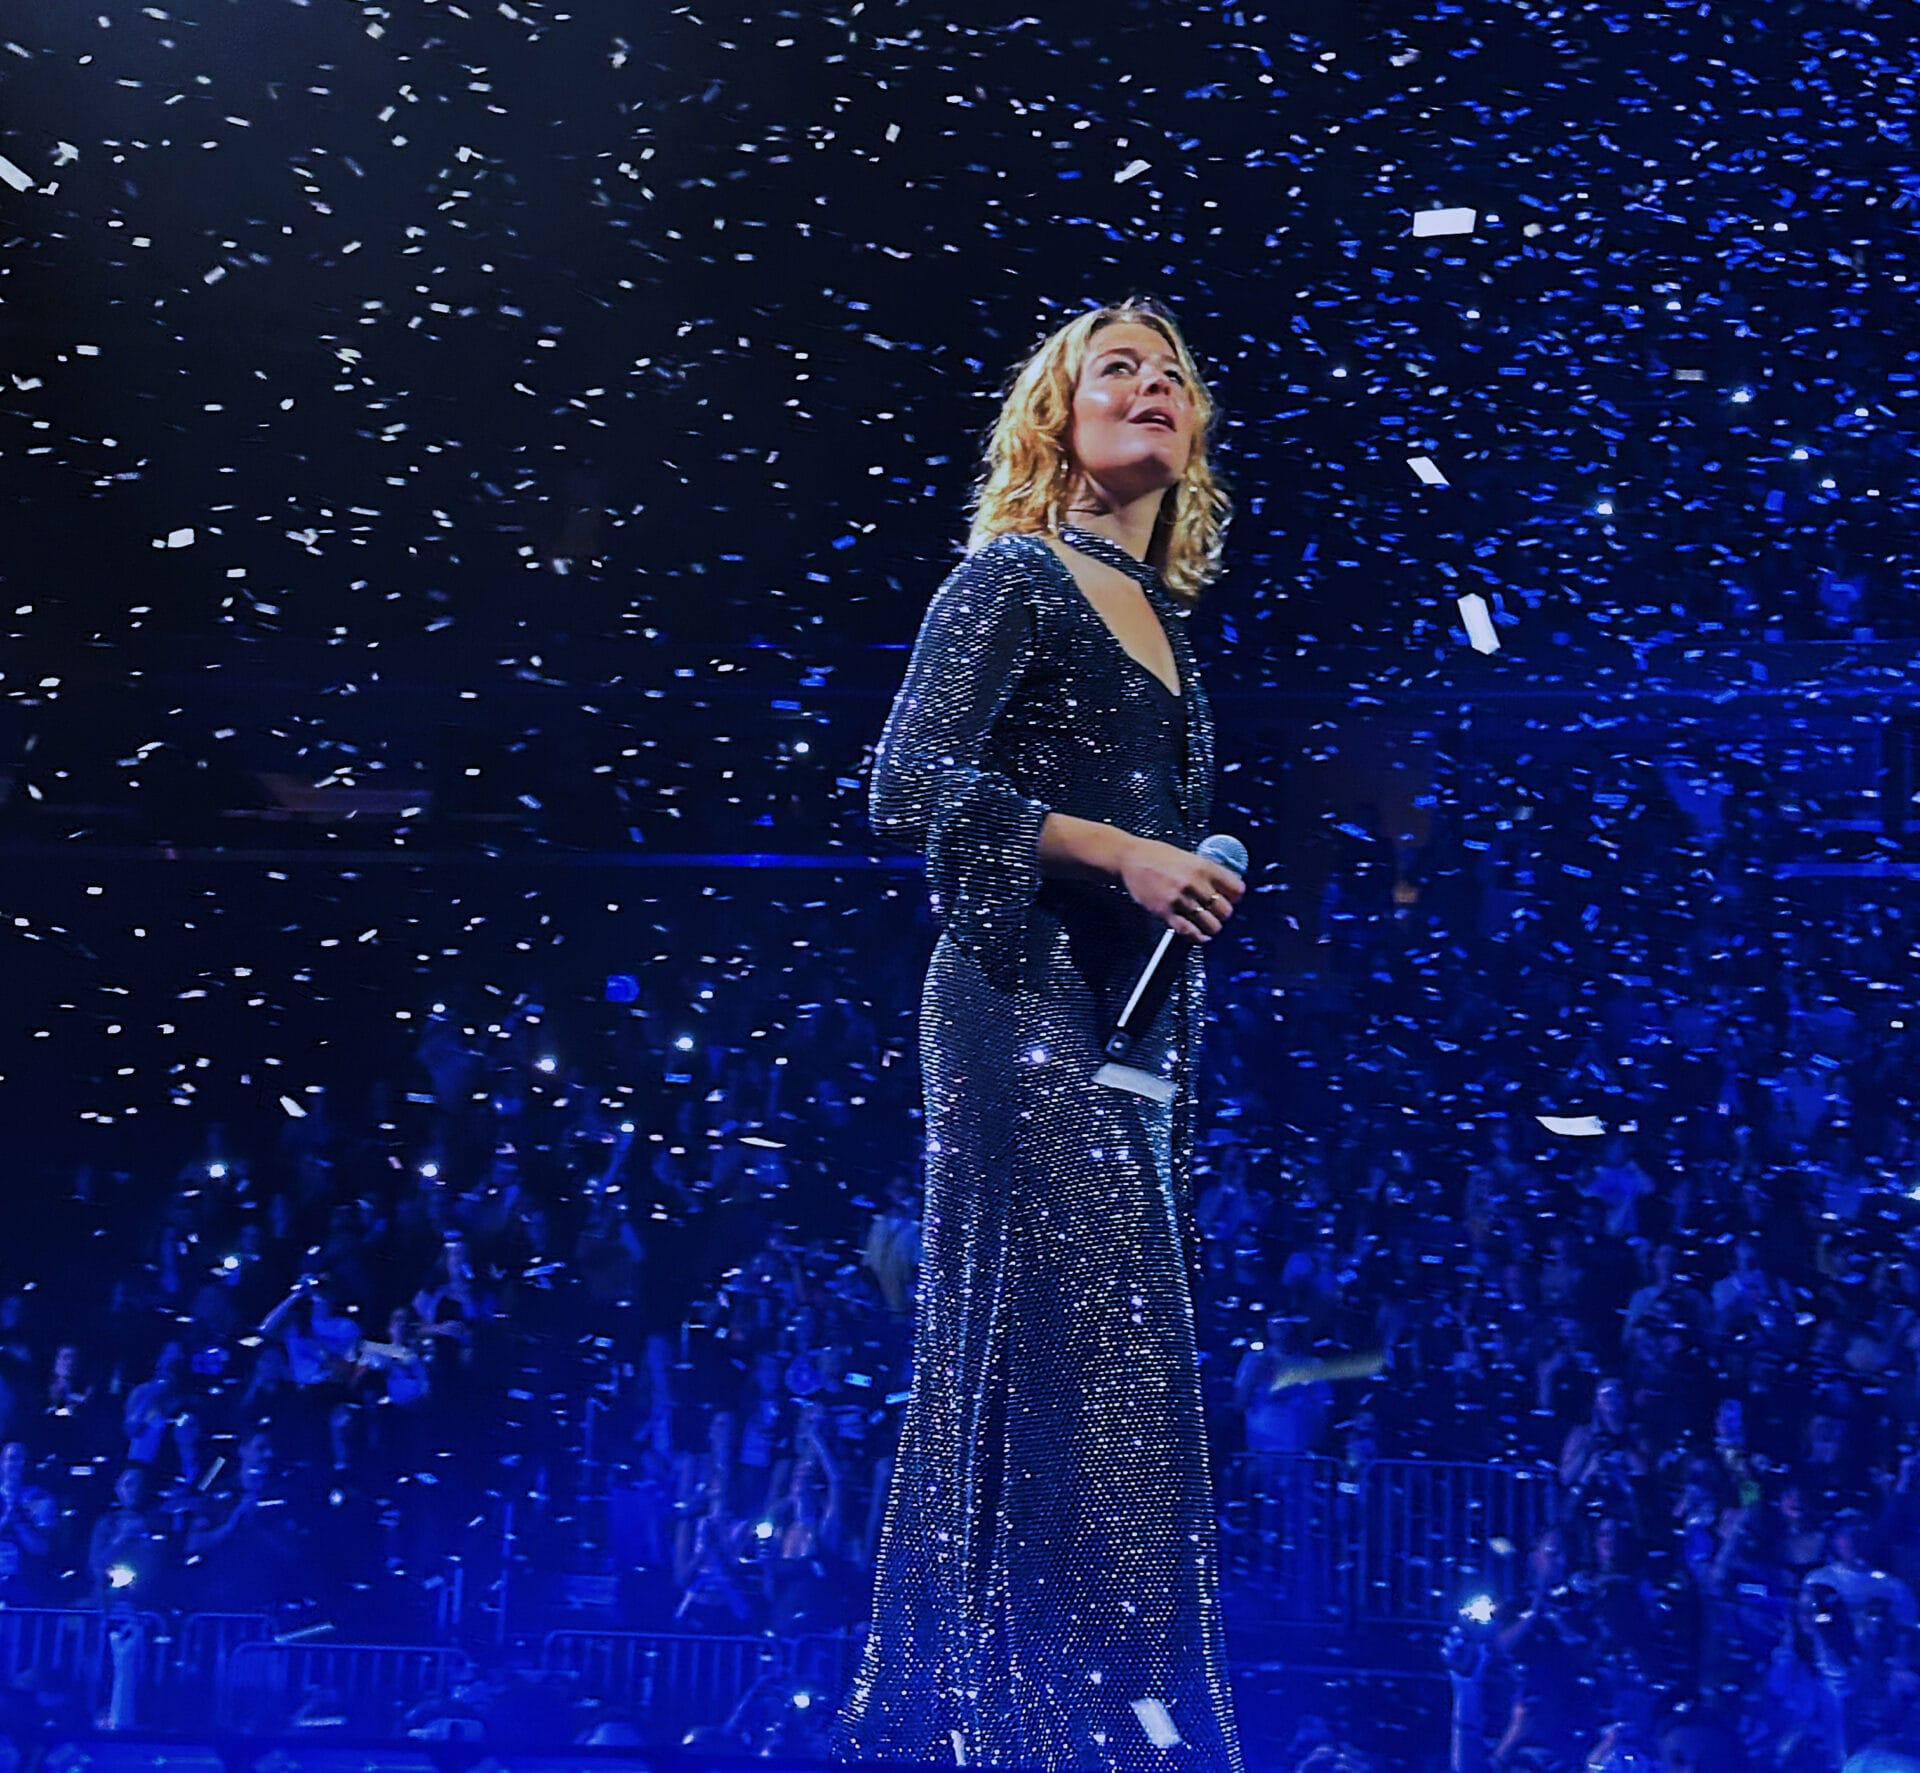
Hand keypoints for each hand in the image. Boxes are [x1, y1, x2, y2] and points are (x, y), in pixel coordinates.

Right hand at [1118, 838, 1244, 941]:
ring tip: (1208, 926)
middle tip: (1218, 915)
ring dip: (1212, 928)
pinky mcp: (1165, 911)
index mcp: (1204, 866)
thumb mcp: (1189, 857)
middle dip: (1224, 915)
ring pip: (1210, 924)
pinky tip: (1199, 936)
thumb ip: (1207, 872)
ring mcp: (1180, 898)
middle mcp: (1194, 882)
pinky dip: (1198, 937)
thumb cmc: (1158, 856)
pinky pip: (1188, 931)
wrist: (1131, 858)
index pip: (1236, 889)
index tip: (1233, 900)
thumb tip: (1226, 889)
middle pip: (1225, 910)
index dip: (1236, 897)